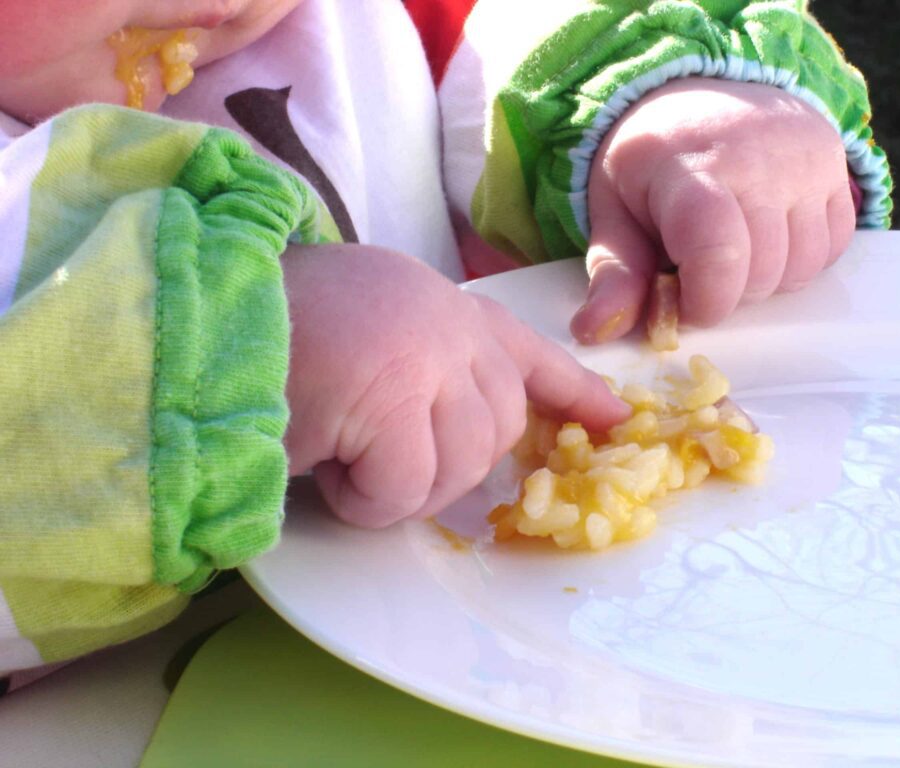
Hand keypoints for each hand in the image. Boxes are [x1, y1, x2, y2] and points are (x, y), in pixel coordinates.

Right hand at [282, 244, 628, 526]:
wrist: (198, 316)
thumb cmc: (272, 333)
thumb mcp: (367, 338)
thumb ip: (427, 370)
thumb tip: (470, 436)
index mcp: (440, 306)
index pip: (526, 349)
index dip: (571, 389)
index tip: (613, 417)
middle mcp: (445, 324)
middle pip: (499, 427)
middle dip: (447, 464)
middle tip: (378, 457)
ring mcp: (424, 356)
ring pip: (460, 464)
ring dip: (400, 486)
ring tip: (341, 453)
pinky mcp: (392, 397)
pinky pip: (405, 487)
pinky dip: (366, 499)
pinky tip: (325, 462)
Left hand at [571, 78, 855, 342]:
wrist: (697, 90)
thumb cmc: (650, 164)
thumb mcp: (613, 213)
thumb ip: (613, 276)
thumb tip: (594, 333)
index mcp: (691, 169)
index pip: (719, 255)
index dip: (704, 302)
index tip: (682, 302)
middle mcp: (758, 158)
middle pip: (761, 274)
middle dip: (727, 294)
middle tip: (698, 268)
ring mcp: (805, 159)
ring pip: (801, 268)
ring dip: (767, 282)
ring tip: (732, 251)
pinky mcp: (836, 164)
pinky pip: (833, 248)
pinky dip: (801, 261)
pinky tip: (768, 237)